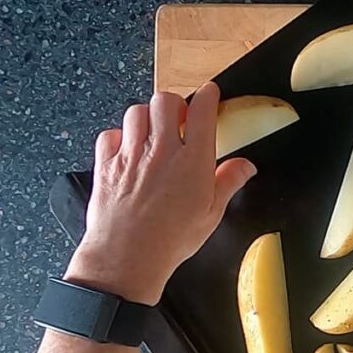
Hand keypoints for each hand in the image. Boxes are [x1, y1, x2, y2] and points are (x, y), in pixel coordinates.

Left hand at [64, 83, 255, 304]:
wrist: (127, 257)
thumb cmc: (170, 239)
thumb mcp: (212, 214)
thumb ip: (229, 182)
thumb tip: (245, 166)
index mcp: (193, 161)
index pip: (202, 111)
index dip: (208, 96)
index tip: (210, 94)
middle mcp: (161, 151)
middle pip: (165, 101)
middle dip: (175, 104)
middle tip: (180, 118)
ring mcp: (130, 155)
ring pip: (136, 111)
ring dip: (147, 117)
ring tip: (154, 132)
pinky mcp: (106, 165)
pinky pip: (110, 134)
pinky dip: (119, 136)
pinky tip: (128, 149)